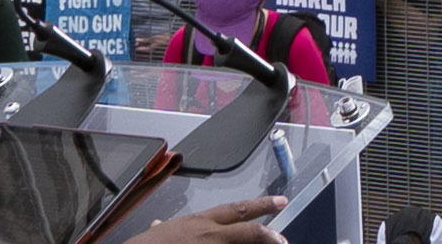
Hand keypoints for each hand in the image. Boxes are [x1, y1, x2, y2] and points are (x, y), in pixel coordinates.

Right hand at [132, 213, 289, 243]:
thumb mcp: (159, 231)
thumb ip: (167, 228)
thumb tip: (158, 226)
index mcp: (200, 222)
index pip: (237, 209)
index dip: (262, 205)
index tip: (280, 202)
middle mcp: (210, 235)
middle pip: (249, 232)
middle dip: (269, 235)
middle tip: (283, 240)